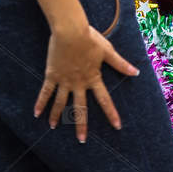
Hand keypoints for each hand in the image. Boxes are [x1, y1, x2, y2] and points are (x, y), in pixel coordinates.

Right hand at [33, 20, 138, 142]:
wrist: (70, 30)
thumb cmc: (89, 38)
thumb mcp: (107, 51)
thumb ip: (120, 64)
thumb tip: (136, 72)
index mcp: (93, 78)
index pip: (105, 100)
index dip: (111, 113)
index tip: (117, 126)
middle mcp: (78, 83)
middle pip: (80, 108)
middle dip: (81, 125)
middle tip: (81, 140)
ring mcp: (64, 80)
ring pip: (60, 102)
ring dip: (57, 116)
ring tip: (53, 127)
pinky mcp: (52, 75)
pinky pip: (45, 92)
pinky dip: (40, 102)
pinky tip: (36, 113)